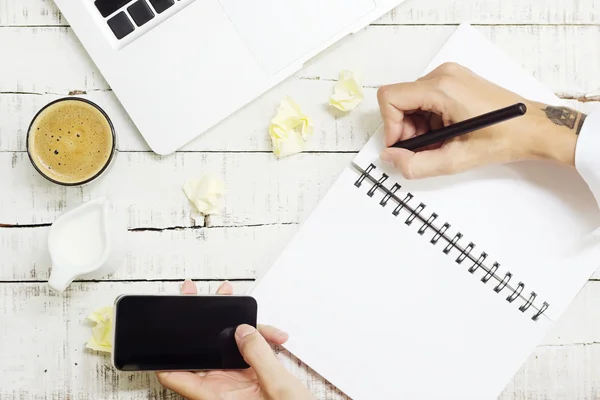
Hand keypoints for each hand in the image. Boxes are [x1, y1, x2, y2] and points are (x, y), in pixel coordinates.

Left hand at [156, 280, 314, 399]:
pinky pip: (250, 351)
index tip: (159, 332)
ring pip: (228, 346)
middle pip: (202, 351)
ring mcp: (236, 381)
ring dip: (240, 327)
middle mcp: (221, 388)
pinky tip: (276, 337)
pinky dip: (263, 340)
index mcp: (216, 396)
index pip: (177, 375)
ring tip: (245, 308)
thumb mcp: (277, 387)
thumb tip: (243, 331)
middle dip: (205, 323)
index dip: (164, 354)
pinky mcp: (252, 376)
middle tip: (199, 298)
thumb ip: (258, 356)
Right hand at [377, 62, 584, 178]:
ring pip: (411, 101)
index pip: (391, 97)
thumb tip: (390, 158)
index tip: (401, 145)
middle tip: (423, 149)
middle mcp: (443, 75)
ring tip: (439, 143)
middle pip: (400, 100)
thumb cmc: (505, 137)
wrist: (534, 128)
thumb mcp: (456, 160)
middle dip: (405, 129)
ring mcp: (449, 76)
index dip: (390, 126)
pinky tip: (445, 134)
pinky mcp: (454, 81)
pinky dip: (428, 120)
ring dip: (417, 127)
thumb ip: (416, 164)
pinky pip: (425, 99)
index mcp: (442, 88)